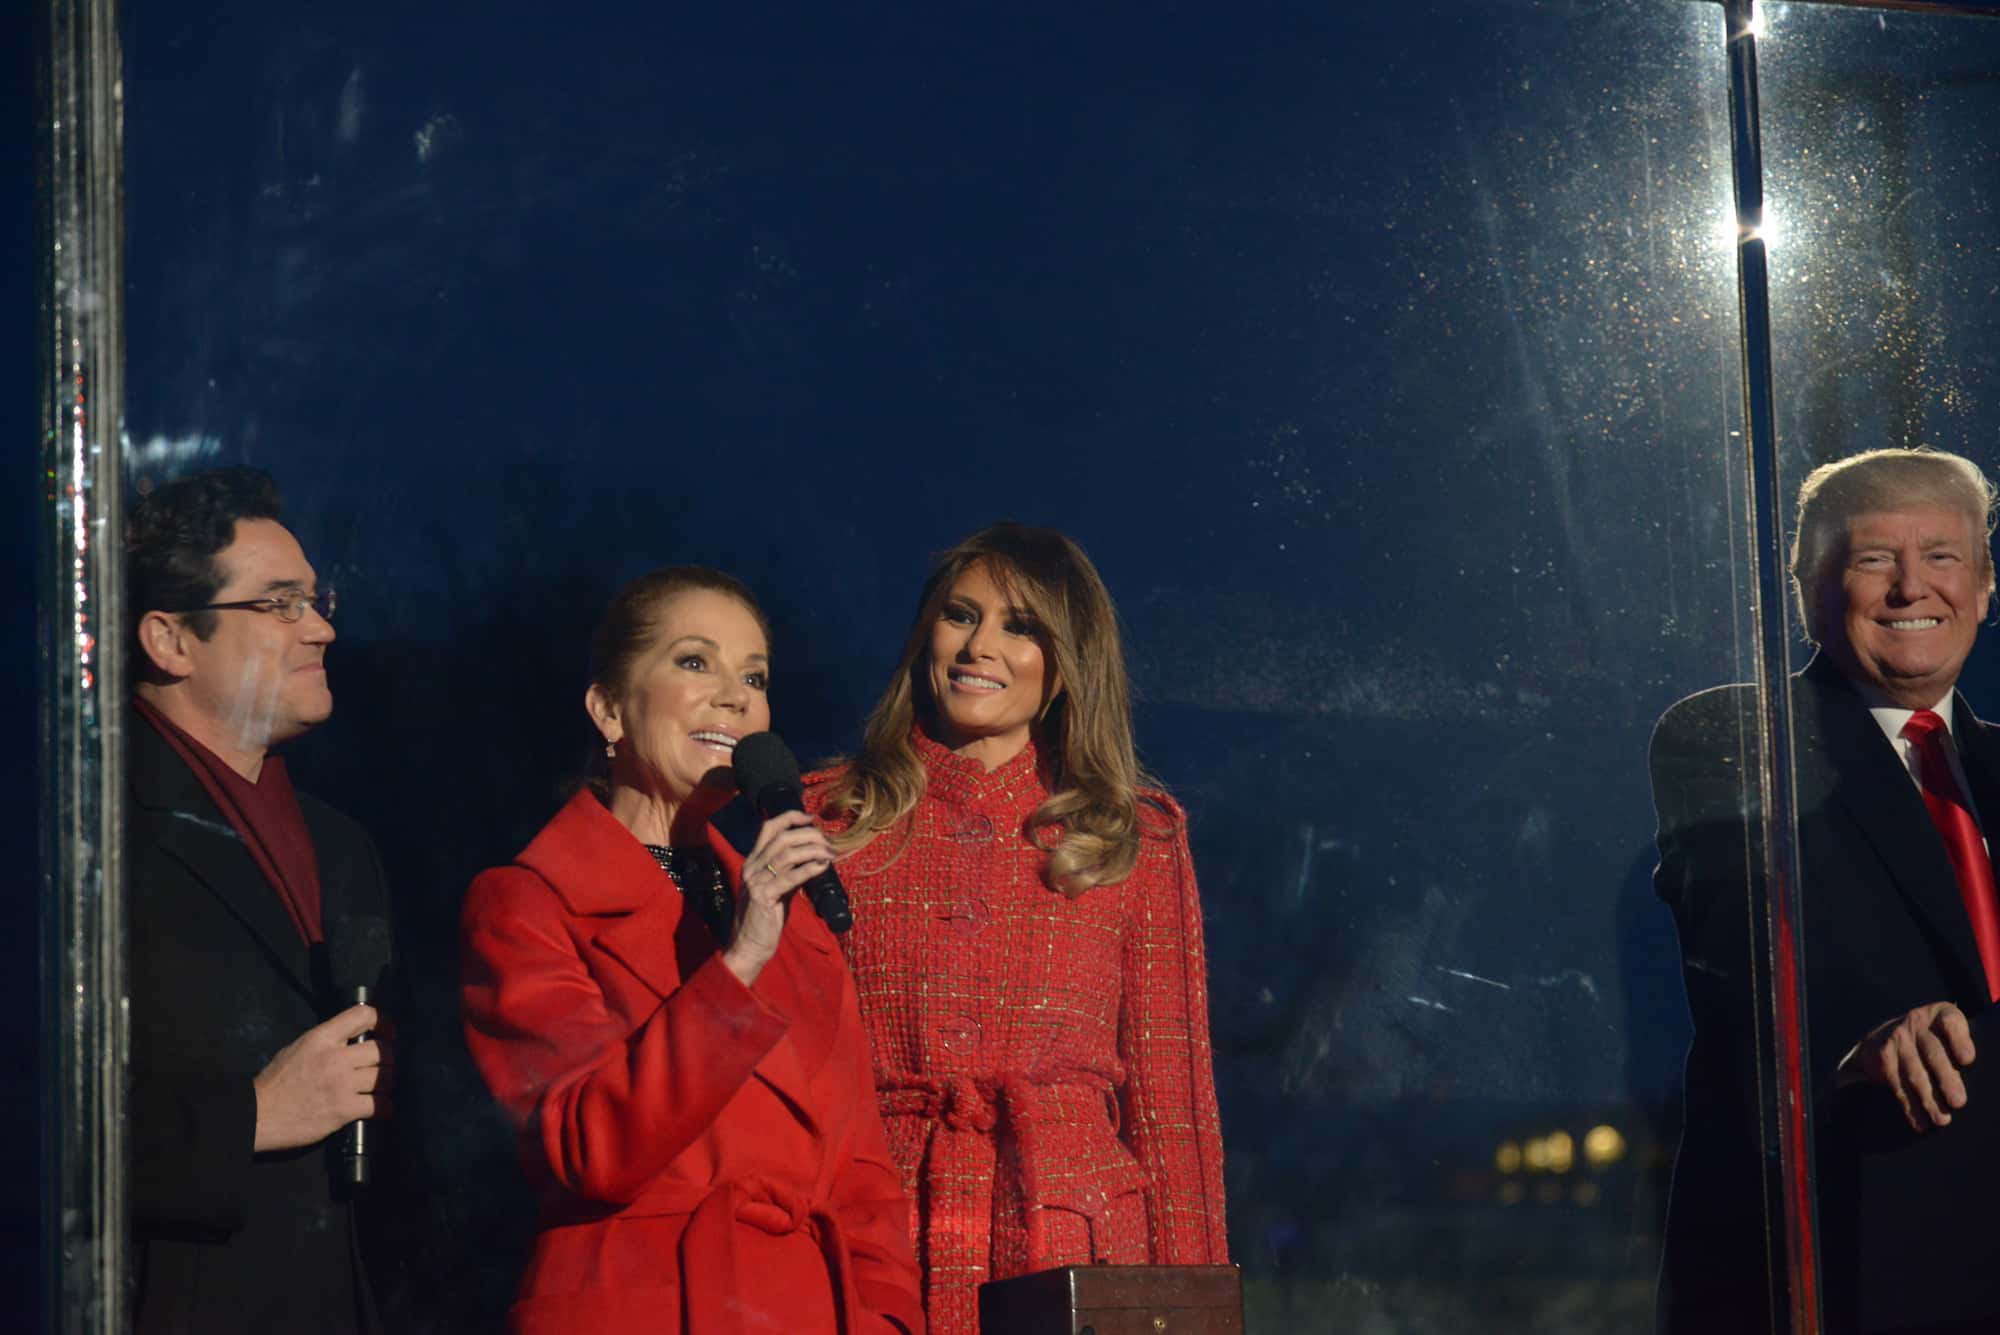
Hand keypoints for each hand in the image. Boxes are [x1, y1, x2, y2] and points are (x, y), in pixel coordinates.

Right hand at [252, 1004, 383, 1151]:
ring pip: (385, 1077)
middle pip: (382, 1050)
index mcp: (322, 1038)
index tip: (387, 1033)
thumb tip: (351, 1040)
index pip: (363, 1015)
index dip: (383, 1022)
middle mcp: (336, 1057)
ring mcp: (342, 1084)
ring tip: (380, 1088)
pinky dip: (385, 1107)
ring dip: (386, 1083)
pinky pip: (380, 1105)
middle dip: (388, 1059)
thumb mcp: (297, 1048)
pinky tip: (381, 1109)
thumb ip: (326, 1042)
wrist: (256, 1115)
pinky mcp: (344, 1109)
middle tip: (383, 1067)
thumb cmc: (274, 1083)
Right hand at [721, 810, 832, 986]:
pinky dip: (809, 869)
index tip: (810, 817)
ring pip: (787, 854)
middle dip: (809, 835)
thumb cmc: (765, 918)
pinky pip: (790, 877)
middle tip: (828, 842)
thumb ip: (789, 872)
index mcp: (753, 861)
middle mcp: (752, 867)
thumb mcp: (777, 888)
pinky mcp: (763, 897)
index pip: (768, 828)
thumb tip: (814, 858)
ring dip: (813, 850)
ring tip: (830, 853)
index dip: (790, 817)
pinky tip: (823, 866)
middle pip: (782, 837)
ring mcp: (756, 881)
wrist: (749, 946)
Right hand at [1846, 1001, 1975, 1132]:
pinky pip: (1897, 1085)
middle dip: (1946, 1079)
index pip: (1951, 1022)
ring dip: (1928, 1099)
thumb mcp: (1949, 1032)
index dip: (1959, 1040)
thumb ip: (1966, 1046)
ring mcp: (1897, 1040)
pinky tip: (1920, 1123)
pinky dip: (1909, 1107)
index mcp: (1940, 1015)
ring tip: (1942, 1120)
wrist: (1884, 1036)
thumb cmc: (1934, 1040)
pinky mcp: (1884, 1058)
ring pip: (1915, 1072)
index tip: (1967, 1060)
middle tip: (1959, 1102)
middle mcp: (1916, 1023)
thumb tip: (1990, 1080)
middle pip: (1933, 1052)